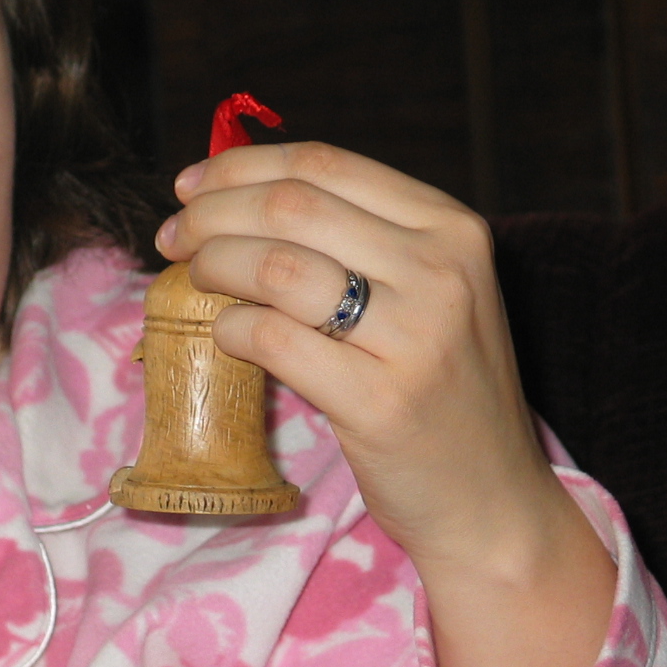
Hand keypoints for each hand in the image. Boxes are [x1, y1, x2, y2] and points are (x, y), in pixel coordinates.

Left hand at [156, 141, 613, 666]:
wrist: (492, 502)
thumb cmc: (443, 389)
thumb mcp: (430, 292)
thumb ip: (359, 238)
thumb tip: (232, 192)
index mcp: (453, 227)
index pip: (324, 164)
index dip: (242, 167)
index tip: (192, 186)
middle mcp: (443, 271)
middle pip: (291, 207)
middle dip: (212, 214)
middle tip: (174, 237)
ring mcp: (417, 337)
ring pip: (277, 267)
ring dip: (213, 266)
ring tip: (193, 280)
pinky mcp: (381, 402)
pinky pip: (274, 340)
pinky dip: (230, 329)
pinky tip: (224, 335)